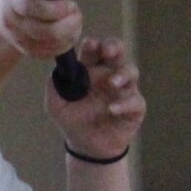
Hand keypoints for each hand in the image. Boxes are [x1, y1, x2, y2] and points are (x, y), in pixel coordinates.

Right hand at [0, 0, 82, 61]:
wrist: (0, 11)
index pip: (32, 8)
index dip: (56, 9)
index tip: (70, 3)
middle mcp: (12, 22)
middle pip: (45, 31)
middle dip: (69, 24)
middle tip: (77, 13)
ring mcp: (18, 39)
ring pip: (50, 44)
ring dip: (70, 34)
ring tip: (76, 22)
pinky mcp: (26, 51)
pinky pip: (49, 53)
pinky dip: (64, 45)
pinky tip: (70, 34)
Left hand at [47, 36, 145, 160]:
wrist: (86, 146)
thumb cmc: (73, 119)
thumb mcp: (56, 104)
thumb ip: (55, 85)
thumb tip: (60, 69)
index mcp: (91, 69)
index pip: (95, 50)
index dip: (94, 45)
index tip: (90, 45)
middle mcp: (109, 75)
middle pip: (118, 52)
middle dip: (114, 47)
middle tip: (107, 51)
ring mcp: (124, 90)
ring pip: (131, 71)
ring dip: (123, 74)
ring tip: (112, 83)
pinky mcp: (135, 108)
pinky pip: (135, 101)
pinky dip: (124, 104)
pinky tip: (111, 109)